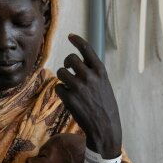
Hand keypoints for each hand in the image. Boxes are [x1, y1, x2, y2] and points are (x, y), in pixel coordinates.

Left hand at [54, 34, 122, 154]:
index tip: (70, 36)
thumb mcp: (104, 84)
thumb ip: (93, 73)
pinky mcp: (69, 98)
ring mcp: (78, 87)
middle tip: (69, 70)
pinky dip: (61, 91)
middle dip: (67, 63)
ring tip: (70, 86)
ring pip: (61, 72)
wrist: (104, 126)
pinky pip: (58, 87)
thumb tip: (78, 63)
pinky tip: (69, 98)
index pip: (87, 49)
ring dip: (62, 77)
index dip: (77, 41)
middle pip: (70, 59)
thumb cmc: (105, 106)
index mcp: (100, 71)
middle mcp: (89, 76)